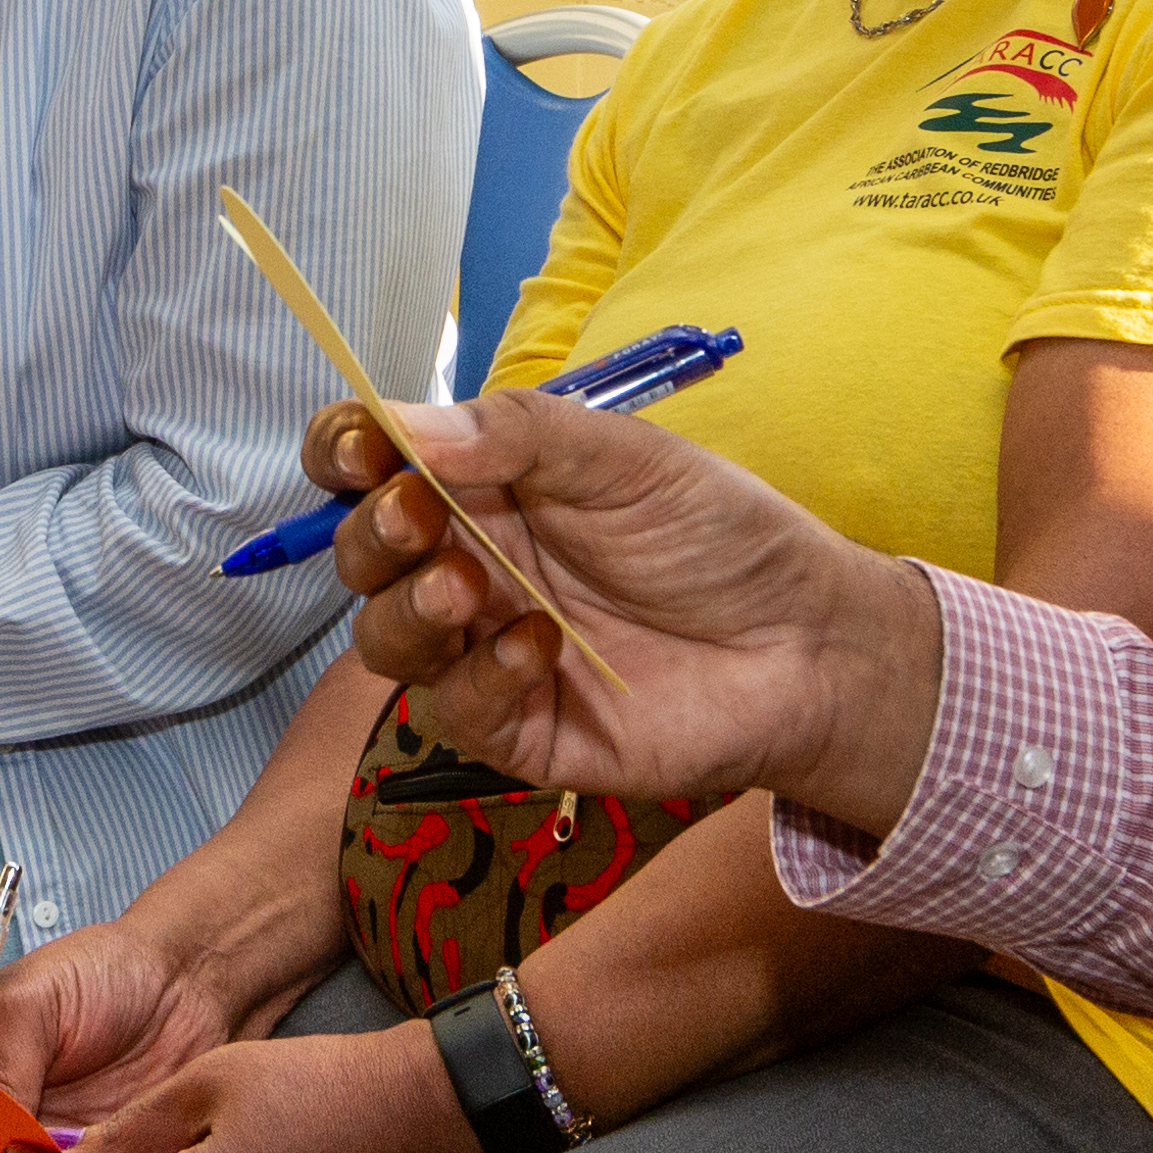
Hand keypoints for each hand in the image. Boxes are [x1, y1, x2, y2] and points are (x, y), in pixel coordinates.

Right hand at [322, 394, 948, 836]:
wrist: (806, 642)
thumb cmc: (722, 537)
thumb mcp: (626, 457)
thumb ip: (516, 433)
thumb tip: (403, 423)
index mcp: (486, 488)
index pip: (377, 466)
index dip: (346, 453)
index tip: (356, 449)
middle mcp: (472, 566)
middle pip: (363, 558)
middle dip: (370, 535)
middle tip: (415, 515)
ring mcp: (487, 651)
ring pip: (385, 642)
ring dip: (406, 611)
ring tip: (465, 588)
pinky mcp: (519, 729)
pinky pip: (456, 711)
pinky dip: (482, 676)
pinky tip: (540, 646)